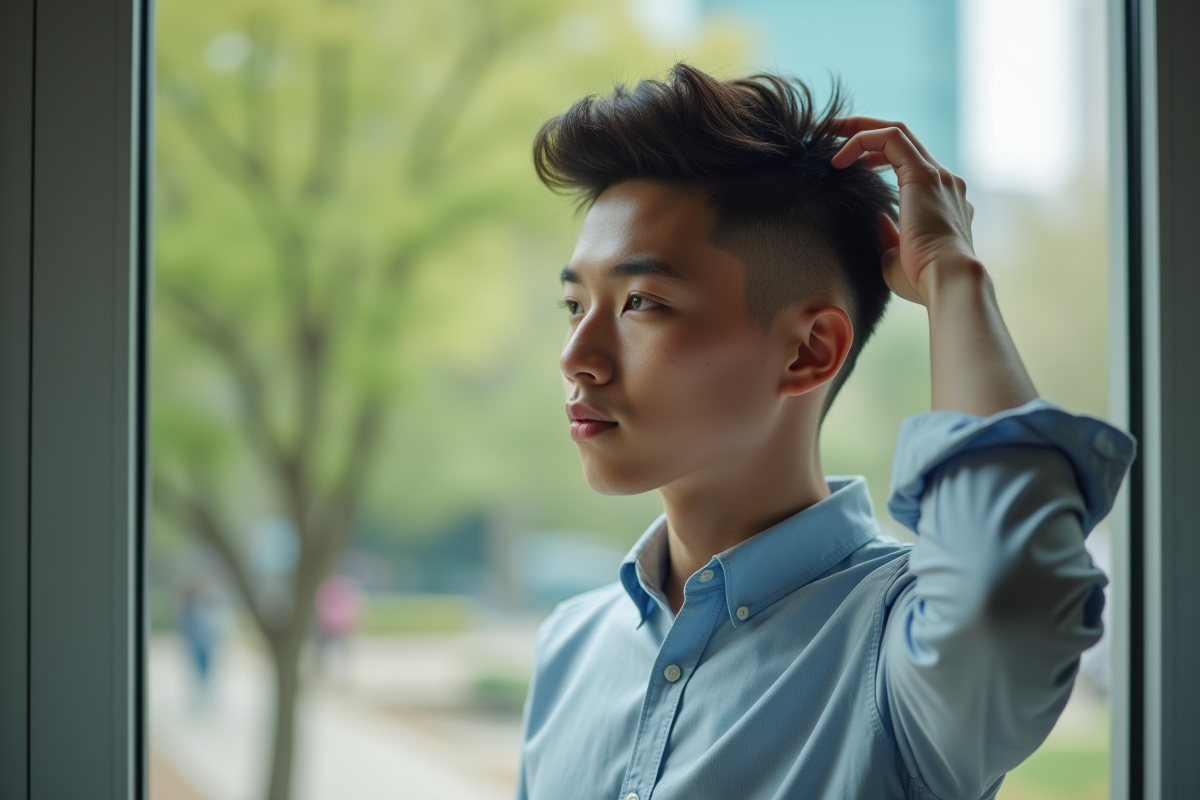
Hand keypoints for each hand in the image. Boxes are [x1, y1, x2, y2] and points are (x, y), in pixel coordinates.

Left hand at [830, 118, 978, 305]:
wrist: (948, 281)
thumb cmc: (923, 279)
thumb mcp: (897, 255)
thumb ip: (888, 234)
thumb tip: (876, 220)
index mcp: (939, 200)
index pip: (907, 162)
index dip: (874, 156)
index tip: (844, 163)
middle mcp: (942, 181)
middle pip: (902, 139)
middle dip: (863, 132)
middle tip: (829, 133)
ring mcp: (936, 175)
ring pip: (896, 131)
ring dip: (859, 129)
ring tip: (827, 133)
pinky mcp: (923, 174)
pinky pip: (890, 138)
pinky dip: (861, 141)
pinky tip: (838, 160)